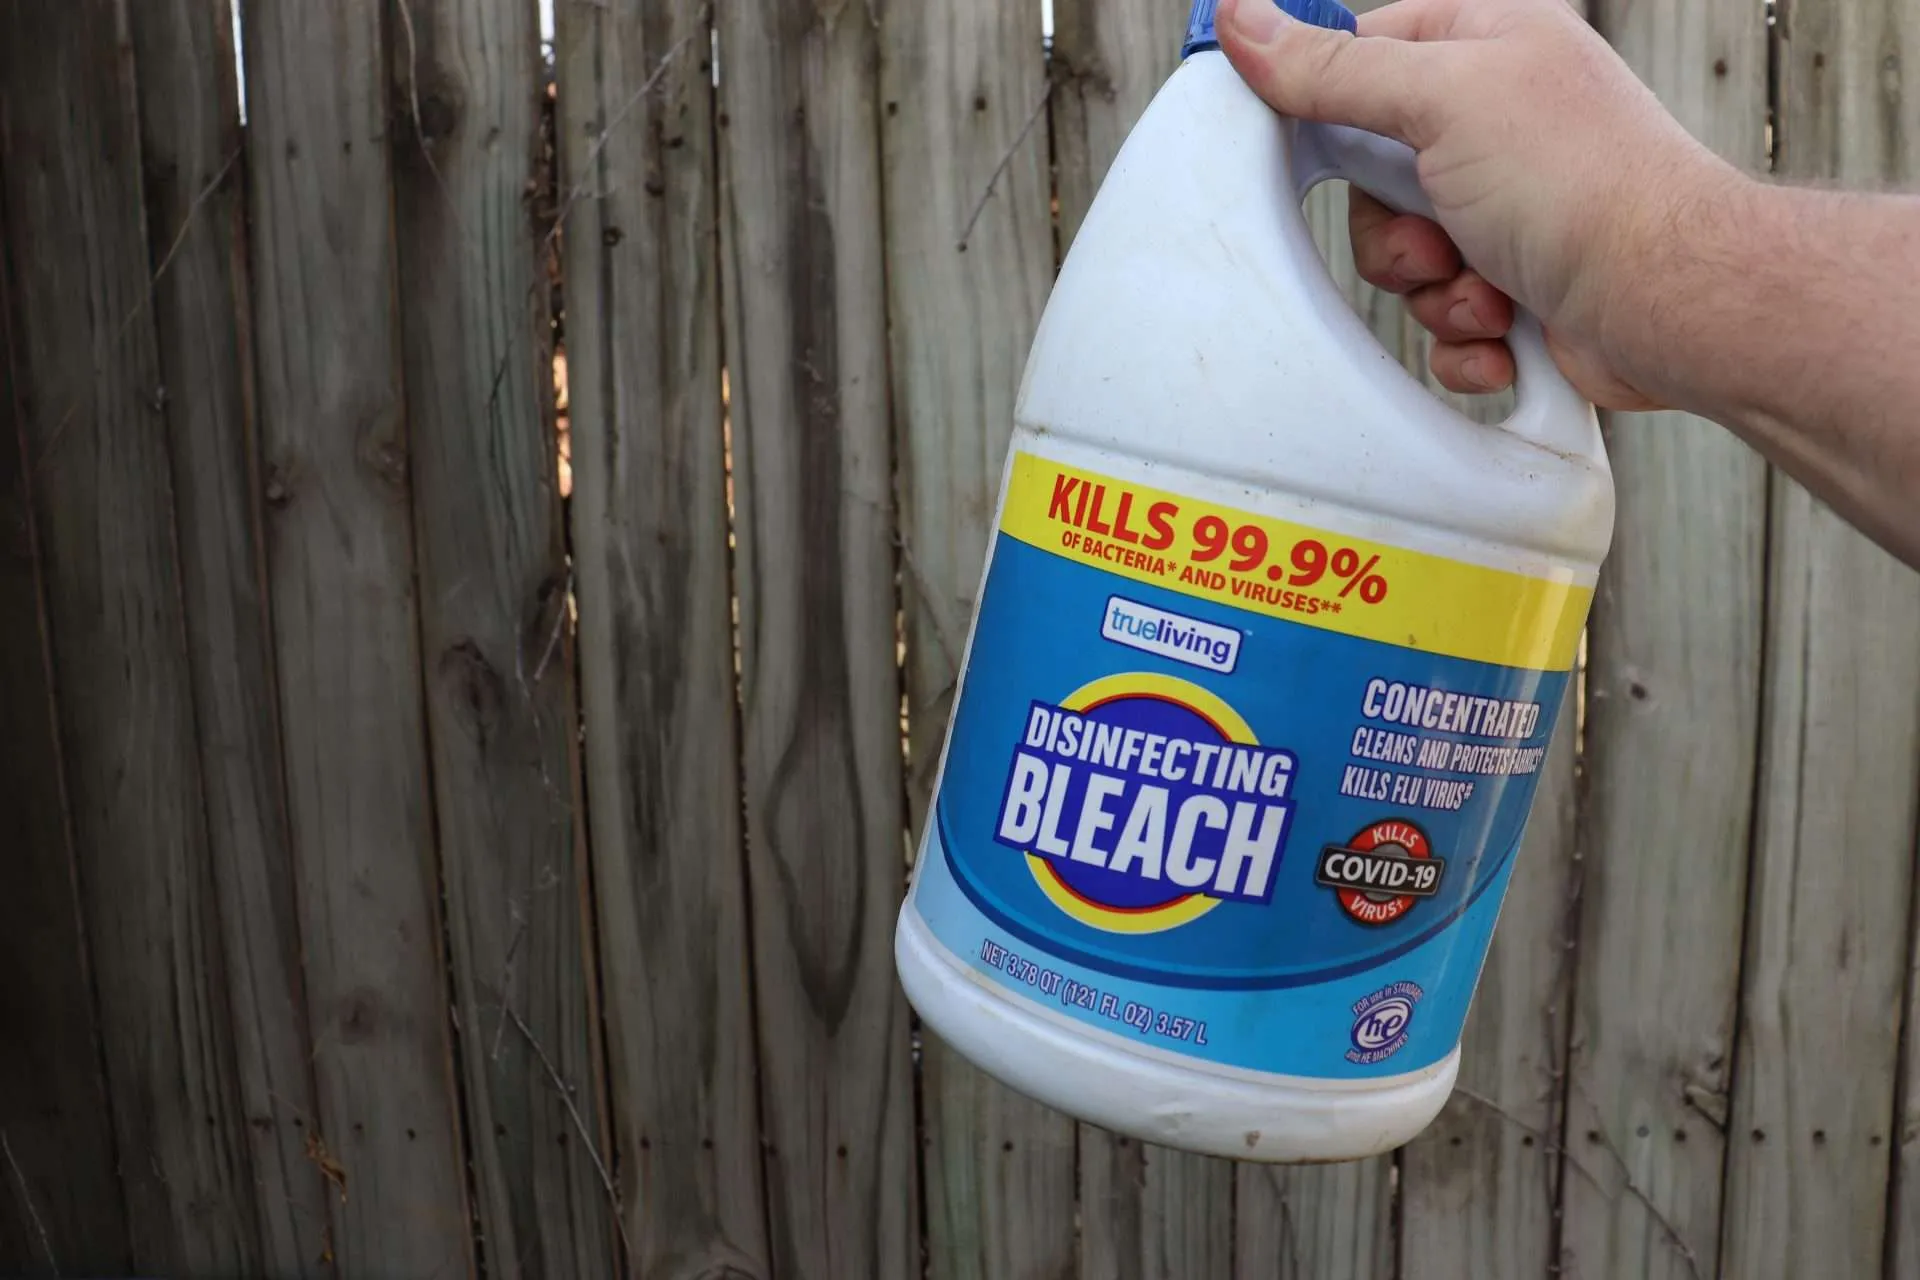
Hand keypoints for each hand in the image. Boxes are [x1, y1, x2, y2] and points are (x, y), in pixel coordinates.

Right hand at [1215, 0, 1740, 409]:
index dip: (1323, 101)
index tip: (1296, 139)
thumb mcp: (1440, 99)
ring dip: (1433, 291)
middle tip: (1434, 234)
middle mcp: (1502, 128)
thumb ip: (1334, 69)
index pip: (1365, 55)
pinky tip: (1507, 331)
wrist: (1667, 302)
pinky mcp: (1520, 292)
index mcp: (1489, 50)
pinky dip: (1465, 339)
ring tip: (1488, 290)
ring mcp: (1511, 214)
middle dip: (1395, 232)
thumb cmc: (1586, 187)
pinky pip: (1444, 323)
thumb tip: (1248, 22)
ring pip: (1405, 262)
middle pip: (1374, 180)